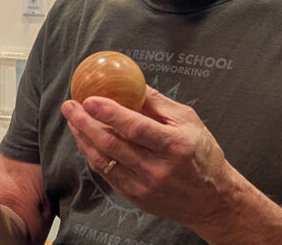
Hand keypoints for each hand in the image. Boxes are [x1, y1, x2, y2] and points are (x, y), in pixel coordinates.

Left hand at [60, 87, 236, 227]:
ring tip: (73, 120)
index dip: (109, 113)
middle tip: (70, 106)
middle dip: (85, 123)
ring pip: (103, 160)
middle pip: (111, 144)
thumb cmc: (202, 154)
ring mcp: (144, 186)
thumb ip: (157, 103)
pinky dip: (92, 155)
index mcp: (174, 146)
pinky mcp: (135, 197)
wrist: (212, 199)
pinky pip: (106, 173)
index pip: (134, 128)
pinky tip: (86, 140)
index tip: (89, 99)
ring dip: (83, 138)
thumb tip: (131, 83)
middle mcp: (157, 169)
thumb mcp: (188, 120)